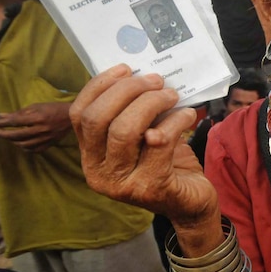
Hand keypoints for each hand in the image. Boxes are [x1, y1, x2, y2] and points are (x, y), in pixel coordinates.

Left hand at [0, 102, 72, 151]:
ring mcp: (45, 139)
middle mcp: (41, 129)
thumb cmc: (53, 108)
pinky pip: (33, 150)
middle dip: (4, 134)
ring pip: (24, 145)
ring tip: (9, 138)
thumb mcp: (36, 107)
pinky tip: (21, 144)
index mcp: (38, 118)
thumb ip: (20, 112)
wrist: (71, 116)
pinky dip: (25, 148)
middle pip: (18, 135)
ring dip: (13, 142)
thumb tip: (2, 116)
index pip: (16, 122)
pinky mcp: (49, 144)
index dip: (3, 123)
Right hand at [70, 64, 219, 231]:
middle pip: (98, 119)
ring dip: (152, 103)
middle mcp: (98, 172)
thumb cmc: (164, 163)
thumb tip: (140, 74)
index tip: (126, 68)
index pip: (79, 114)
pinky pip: (159, 143)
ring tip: (172, 96)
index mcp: (90, 155)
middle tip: (156, 81)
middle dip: (128, 91)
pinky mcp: (150, 188)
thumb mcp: (141, 136)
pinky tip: (186, 115)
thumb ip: (132, 112)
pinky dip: (175, 121)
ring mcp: (121, 184)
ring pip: (125, 130)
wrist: (191, 203)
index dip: (100, 86)